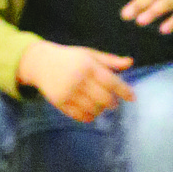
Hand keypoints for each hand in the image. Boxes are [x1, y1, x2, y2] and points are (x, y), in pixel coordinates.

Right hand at [17, 40, 134, 121]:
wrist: (40, 62)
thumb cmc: (69, 58)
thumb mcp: (88, 54)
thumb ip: (109, 60)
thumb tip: (130, 63)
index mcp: (87, 65)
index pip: (111, 82)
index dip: (124, 91)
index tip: (132, 98)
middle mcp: (77, 79)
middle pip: (104, 99)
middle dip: (112, 103)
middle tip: (113, 102)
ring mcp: (67, 91)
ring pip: (93, 109)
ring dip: (101, 110)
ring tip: (100, 105)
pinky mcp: (59, 102)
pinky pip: (80, 116)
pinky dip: (89, 116)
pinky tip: (90, 111)